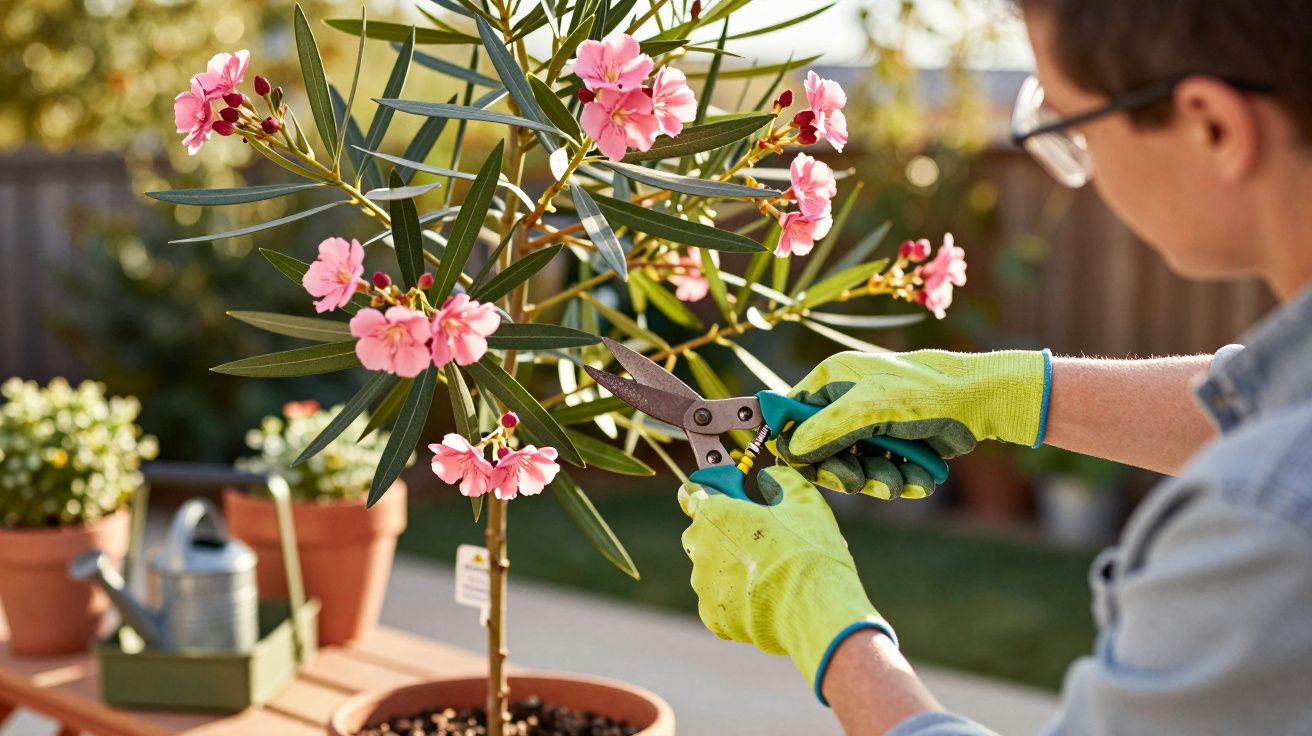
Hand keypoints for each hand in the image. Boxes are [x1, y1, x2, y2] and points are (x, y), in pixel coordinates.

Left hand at [679, 465, 894, 702]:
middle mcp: (699, 547)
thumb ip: (779, 479)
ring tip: (773, 577)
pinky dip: (740, 601)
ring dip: (736, 570)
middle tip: (764, 541)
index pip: (692, 492)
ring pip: (715, 570)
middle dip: (729, 535)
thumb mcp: (802, 500)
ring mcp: (703, 585)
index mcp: (714, 513)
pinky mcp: (714, 618)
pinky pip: (723, 603)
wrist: (814, 610)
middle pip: (706, 534)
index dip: (712, 493)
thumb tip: (770, 477)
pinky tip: (769, 600)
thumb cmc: (807, 551)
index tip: (729, 498)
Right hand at [774, 349, 1050, 498]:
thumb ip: (826, 428)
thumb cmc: (926, 394)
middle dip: (842, 472)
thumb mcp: (870, 408)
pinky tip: (919, 479)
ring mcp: (870, 426)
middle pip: (820, 452)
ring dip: (876, 481)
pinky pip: (880, 475)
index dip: (796, 447)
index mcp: (832, 381)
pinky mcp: (893, 445)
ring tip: (899, 481)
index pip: (790, 418)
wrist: (982, 401)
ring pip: (852, 470)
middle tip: (858, 482)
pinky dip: (899, 481)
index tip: (811, 468)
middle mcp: (846, 402)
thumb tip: (789, 450)